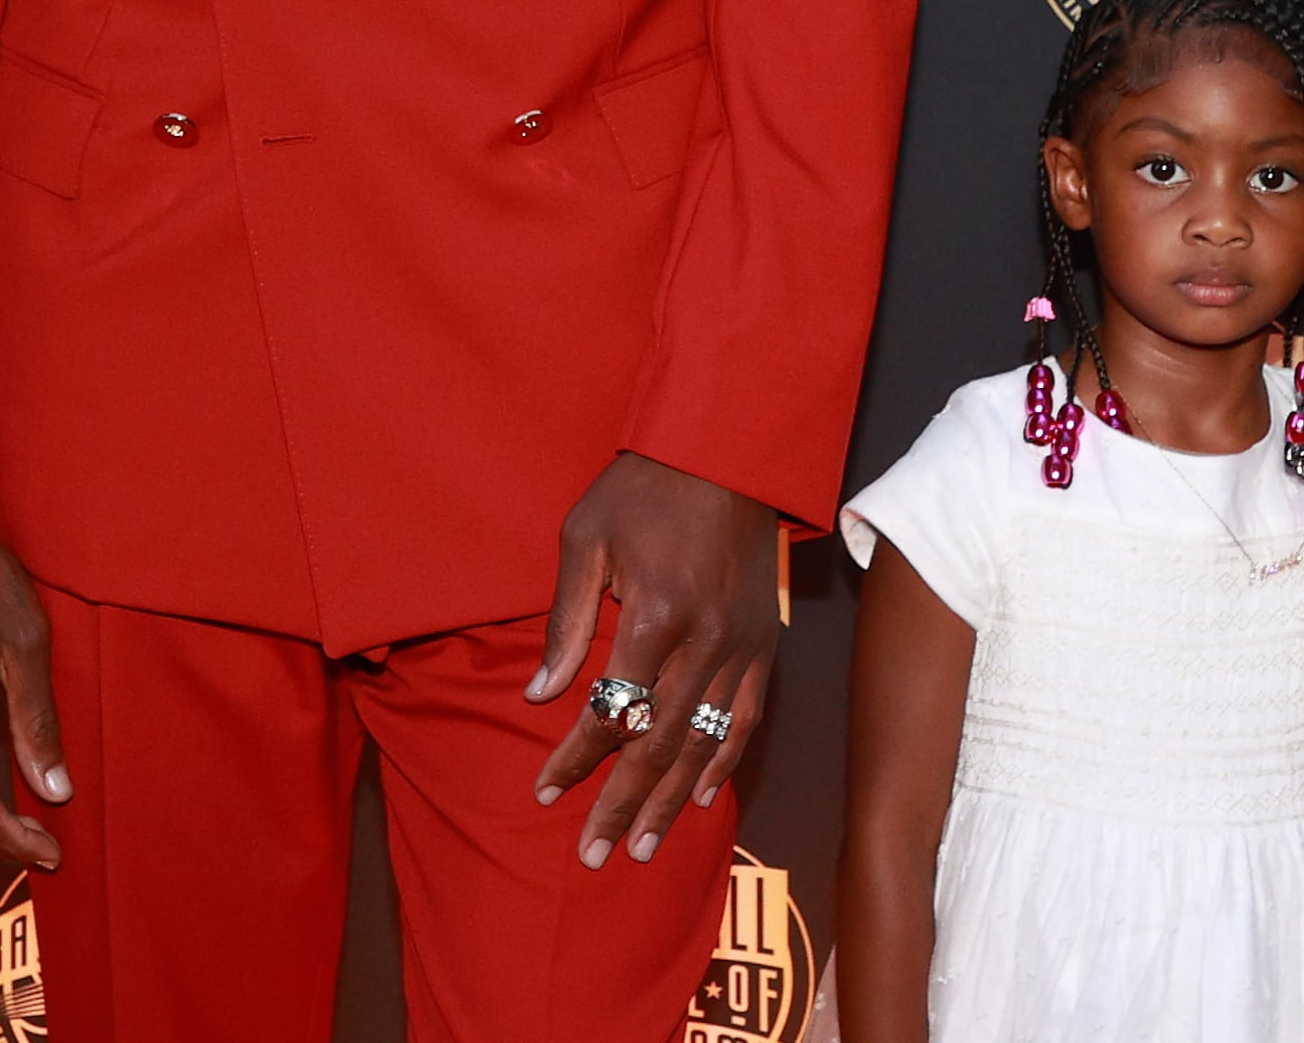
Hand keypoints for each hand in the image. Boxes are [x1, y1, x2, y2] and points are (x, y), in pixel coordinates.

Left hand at [525, 452, 780, 870]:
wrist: (726, 450)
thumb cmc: (643, 487)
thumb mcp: (584, 537)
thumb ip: (565, 622)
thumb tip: (540, 695)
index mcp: (657, 614)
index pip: (611, 710)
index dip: (576, 758)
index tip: (545, 791)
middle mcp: (705, 641)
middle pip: (659, 744)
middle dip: (623, 804)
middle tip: (595, 855)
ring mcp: (742, 645)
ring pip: (706, 743)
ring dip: (673, 801)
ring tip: (646, 847)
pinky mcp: (763, 641)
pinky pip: (747, 716)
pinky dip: (726, 761)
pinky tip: (702, 796)